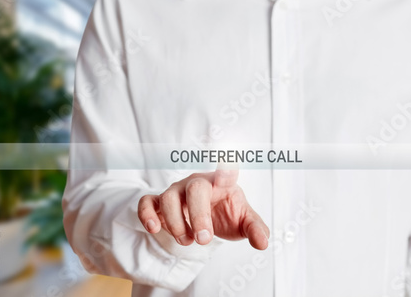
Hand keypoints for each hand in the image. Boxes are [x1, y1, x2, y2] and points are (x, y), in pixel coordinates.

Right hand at [138, 168, 268, 249]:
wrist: (207, 217)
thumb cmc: (226, 213)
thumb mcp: (243, 221)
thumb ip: (255, 229)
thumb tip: (263, 243)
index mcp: (221, 183)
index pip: (226, 172)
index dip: (227, 169)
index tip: (229, 167)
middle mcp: (197, 183)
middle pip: (194, 189)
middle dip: (198, 216)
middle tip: (204, 239)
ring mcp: (177, 191)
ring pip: (169, 198)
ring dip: (177, 224)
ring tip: (187, 241)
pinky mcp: (160, 202)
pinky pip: (147, 202)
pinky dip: (147, 214)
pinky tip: (154, 228)